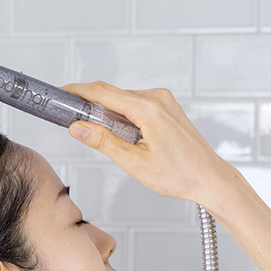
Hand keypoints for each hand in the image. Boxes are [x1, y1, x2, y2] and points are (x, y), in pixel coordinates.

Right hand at [63, 82, 233, 206]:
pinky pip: (136, 105)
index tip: (61, 95)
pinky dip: (123, 116)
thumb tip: (78, 128)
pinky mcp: (166, 108)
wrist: (209, 178)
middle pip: (112, 95)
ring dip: (108, 114)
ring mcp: (164, 101)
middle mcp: (157, 98)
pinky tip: (121, 135)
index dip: (78, 92)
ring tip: (101, 138)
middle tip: (74, 124)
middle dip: (90, 106)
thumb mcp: (133, 162)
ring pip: (124, 100)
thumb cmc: (179, 174)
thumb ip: (103, 142)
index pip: (103, 92)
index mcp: (148, 108)